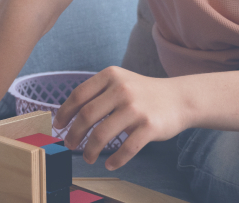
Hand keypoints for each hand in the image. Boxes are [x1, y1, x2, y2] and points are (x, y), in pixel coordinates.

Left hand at [52, 66, 189, 170]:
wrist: (180, 98)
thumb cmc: (144, 94)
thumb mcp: (121, 82)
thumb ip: (98, 93)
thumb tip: (68, 115)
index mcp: (111, 75)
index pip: (78, 95)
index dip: (64, 112)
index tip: (58, 125)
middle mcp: (122, 89)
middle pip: (86, 116)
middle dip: (74, 134)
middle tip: (69, 145)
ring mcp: (136, 108)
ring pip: (102, 134)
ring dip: (90, 150)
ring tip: (87, 157)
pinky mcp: (149, 126)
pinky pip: (126, 148)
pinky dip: (115, 160)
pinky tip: (110, 164)